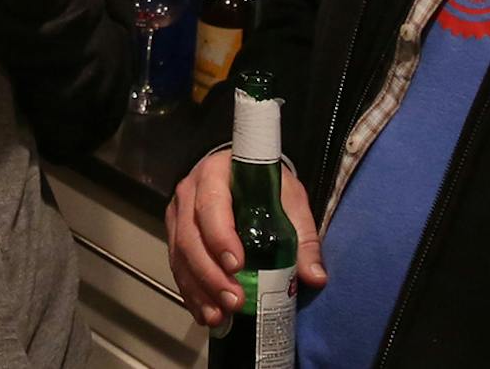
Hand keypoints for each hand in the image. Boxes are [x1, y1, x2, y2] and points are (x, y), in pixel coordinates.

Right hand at [165, 148, 325, 327]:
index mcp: (215, 174)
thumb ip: (303, 236)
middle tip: (234, 301)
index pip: (211, 206)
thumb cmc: (266, 184)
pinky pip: (177, 267)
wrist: (242, 174)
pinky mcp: (175, 235)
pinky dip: (192, 294)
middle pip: (190, 237)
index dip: (220, 237)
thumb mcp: (290, 199)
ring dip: (199, 290)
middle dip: (210, 274)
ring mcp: (178, 215)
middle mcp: (189, 193)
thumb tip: (315, 276)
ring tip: (220, 315)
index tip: (237, 266)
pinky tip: (207, 314)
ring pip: (180, 256)